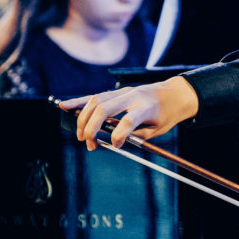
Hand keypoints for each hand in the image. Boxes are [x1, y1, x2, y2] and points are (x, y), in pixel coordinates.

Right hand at [59, 75, 199, 150]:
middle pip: (105, 108)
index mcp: (146, 107)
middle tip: (90, 144)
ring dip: (84, 119)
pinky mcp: (117, 92)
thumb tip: (113, 142)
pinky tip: (64, 106)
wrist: (175, 94)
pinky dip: (78, 102)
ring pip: (96, 101)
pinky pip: (95, 96)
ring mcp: (123, 92)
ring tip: (81, 136)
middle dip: (92, 127)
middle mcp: (132, 96)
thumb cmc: (167, 114)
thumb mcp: (158, 129)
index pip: (128, 120)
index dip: (119, 135)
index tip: (115, 146)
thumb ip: (137, 136)